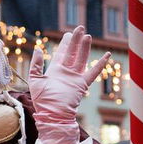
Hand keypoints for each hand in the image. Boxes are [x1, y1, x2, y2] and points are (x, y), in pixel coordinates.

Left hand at [29, 27, 106, 143]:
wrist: (52, 115)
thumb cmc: (42, 101)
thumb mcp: (35, 79)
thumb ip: (36, 64)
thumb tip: (38, 48)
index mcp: (55, 71)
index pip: (62, 53)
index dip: (66, 43)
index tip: (69, 33)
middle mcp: (66, 73)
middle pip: (73, 53)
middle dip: (76, 41)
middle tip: (80, 28)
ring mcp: (75, 78)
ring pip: (82, 59)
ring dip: (85, 48)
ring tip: (88, 35)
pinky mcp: (82, 84)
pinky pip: (93, 72)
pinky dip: (100, 64)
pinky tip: (107, 55)